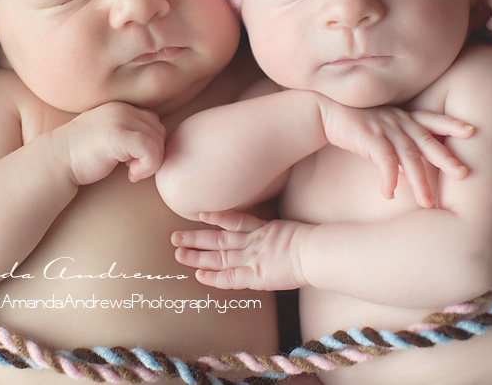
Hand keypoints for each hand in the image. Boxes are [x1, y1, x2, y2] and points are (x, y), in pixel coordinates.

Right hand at [61, 101, 164, 184]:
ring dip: (151, 162)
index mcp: (121, 107)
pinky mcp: (118, 135)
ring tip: (132, 172)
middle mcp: (122, 108)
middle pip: (159, 131)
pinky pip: (150, 149)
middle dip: (153, 154)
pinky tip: (132, 175)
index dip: (149, 144)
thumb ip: (128, 132)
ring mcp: (120, 119)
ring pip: (158, 141)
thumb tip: (158, 142)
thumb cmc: (82, 156)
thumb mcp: (108, 136)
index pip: (153, 123)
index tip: (133, 161)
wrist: (55, 162)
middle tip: (134, 168)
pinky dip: (148, 166)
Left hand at [172, 211, 311, 290]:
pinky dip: (214, 276)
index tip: (202, 214)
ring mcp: (252, 258)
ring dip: (197, 255)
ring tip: (178, 253)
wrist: (317, 252)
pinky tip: (199, 274)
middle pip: (219, 238)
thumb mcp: (294, 231)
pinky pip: (230, 277)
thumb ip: (280, 233)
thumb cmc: (313, 243)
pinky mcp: (254, 275)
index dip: (217, 217)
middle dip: (196, 238)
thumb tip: (276, 236)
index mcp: (264, 229)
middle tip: (175, 237)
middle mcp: (253, 242)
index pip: (235, 221)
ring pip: (219, 255)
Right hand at [318, 102, 473, 207]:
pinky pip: (384, 160)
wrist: (325, 112)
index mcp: (403, 117)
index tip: (471, 130)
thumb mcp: (381, 131)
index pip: (432, 119)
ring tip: (427, 202)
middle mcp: (398, 120)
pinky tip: (389, 194)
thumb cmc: (355, 125)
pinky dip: (388, 178)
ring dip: (419, 181)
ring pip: (409, 156)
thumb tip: (408, 174)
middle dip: (446, 158)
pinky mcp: (369, 137)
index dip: (451, 123)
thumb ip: (398, 146)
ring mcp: (384, 128)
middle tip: (463, 173)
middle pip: (427, 141)